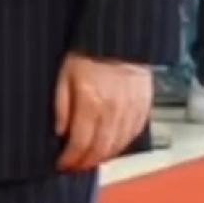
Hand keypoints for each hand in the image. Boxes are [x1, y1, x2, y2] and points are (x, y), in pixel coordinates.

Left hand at [54, 53, 152, 170]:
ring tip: (91, 160)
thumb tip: (59, 131)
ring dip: (103, 157)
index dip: (70, 159)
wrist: (119, 35)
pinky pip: (134, 132)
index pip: (80, 144)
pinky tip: (113, 146)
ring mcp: (131, 108)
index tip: (62, 164)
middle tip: (75, 167)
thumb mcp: (64, 73)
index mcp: (91, 101)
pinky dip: (122, 144)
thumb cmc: (89, 50)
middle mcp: (113, 109)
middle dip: (85, 163)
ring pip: (118, 145)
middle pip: (100, 149)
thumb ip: (61, 104)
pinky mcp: (144, 104)